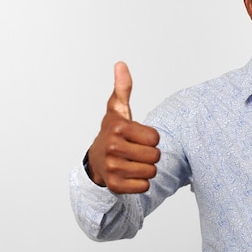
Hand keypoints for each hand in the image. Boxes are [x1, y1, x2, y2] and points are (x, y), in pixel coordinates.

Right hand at [87, 62, 160, 192]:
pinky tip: (129, 175)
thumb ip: (123, 88)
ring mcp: (112, 168)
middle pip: (155, 156)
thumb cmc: (113, 133)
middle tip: (136, 152)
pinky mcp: (115, 186)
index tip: (137, 137)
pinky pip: (144, 187)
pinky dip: (140, 183)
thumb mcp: (117, 110)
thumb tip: (121, 64)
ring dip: (146, 169)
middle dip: (150, 155)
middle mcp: (113, 147)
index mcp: (118, 127)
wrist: (95, 161)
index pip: (156, 138)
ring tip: (132, 163)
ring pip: (151, 172)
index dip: (150, 138)